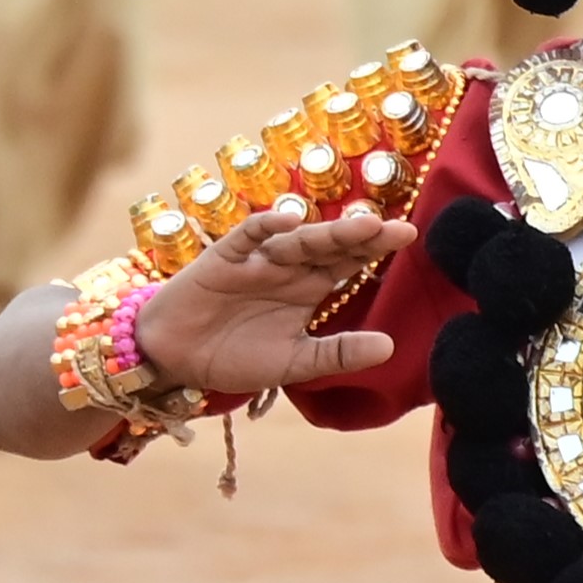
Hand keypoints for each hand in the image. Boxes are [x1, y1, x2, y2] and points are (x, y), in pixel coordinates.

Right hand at [130, 208, 411, 395]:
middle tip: (399, 228)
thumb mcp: (292, 363)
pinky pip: (246, 237)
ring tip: (361, 224)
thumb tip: (390, 347)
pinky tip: (286, 220)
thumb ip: (337, 354)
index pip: (351, 263)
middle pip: (332, 246)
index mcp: (311, 287)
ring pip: (297, 240)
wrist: (172, 359)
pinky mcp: (223, 258)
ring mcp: (258, 260)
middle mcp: (291, 267)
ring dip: (327, 231)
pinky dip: (264, 227)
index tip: (409, 237)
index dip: (377, 250)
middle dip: (363, 236)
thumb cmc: (235, 357)